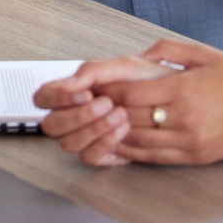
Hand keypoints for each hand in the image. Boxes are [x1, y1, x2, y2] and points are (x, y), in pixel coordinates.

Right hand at [36, 55, 176, 164]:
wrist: (180, 100)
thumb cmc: (151, 79)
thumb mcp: (123, 65)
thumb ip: (91, 70)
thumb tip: (68, 82)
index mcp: (72, 91)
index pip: (42, 97)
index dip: (56, 97)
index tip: (83, 92)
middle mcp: (74, 115)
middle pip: (50, 125)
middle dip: (77, 115)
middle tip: (105, 103)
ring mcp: (87, 136)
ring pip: (68, 144)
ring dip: (93, 128)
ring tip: (120, 114)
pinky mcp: (103, 153)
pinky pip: (90, 157)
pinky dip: (105, 142)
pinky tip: (122, 129)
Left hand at [93, 40, 222, 167]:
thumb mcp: (201, 53)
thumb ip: (165, 50)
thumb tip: (137, 55)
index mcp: (181, 88)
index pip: (129, 94)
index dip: (107, 90)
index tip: (93, 85)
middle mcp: (182, 117)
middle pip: (129, 118)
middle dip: (105, 111)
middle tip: (88, 104)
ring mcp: (189, 141)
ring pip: (139, 141)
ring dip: (115, 133)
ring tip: (98, 124)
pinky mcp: (196, 157)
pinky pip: (156, 158)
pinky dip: (134, 152)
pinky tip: (121, 144)